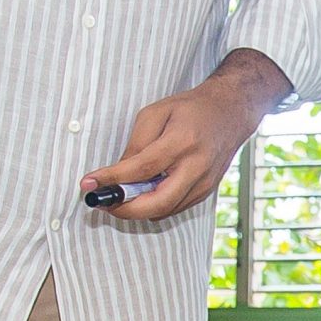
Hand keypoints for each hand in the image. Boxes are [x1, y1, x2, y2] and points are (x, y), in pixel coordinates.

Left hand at [83, 52, 287, 221]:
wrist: (231, 112)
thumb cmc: (191, 109)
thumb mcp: (156, 112)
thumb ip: (136, 144)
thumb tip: (119, 174)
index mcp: (182, 142)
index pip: (141, 169)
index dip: (112, 180)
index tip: (88, 183)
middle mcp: (196, 167)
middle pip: (156, 203)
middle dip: (124, 210)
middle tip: (102, 203)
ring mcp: (204, 183)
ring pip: (164, 211)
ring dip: (136, 209)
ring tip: (117, 196)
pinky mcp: (206, 192)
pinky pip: (174, 208)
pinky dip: (153, 205)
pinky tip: (141, 193)